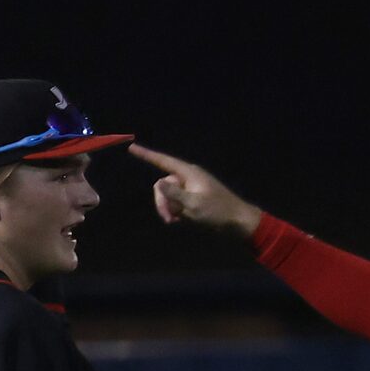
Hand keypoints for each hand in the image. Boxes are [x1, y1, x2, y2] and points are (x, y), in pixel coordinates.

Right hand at [128, 145, 261, 238]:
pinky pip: (175, 203)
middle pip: (162, 185)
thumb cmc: (217, 212)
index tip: (131, 147)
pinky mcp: (193, 199)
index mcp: (189, 173)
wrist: (237, 222)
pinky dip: (176, 213)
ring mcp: (190, 189)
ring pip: (167, 197)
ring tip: (178, 221)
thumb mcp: (193, 204)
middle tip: (170, 218)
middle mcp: (188, 178)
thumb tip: (157, 183)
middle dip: (162, 202)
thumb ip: (173, 194)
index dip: (147, 155)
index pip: (163, 161)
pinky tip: (183, 221)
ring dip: (168, 210)